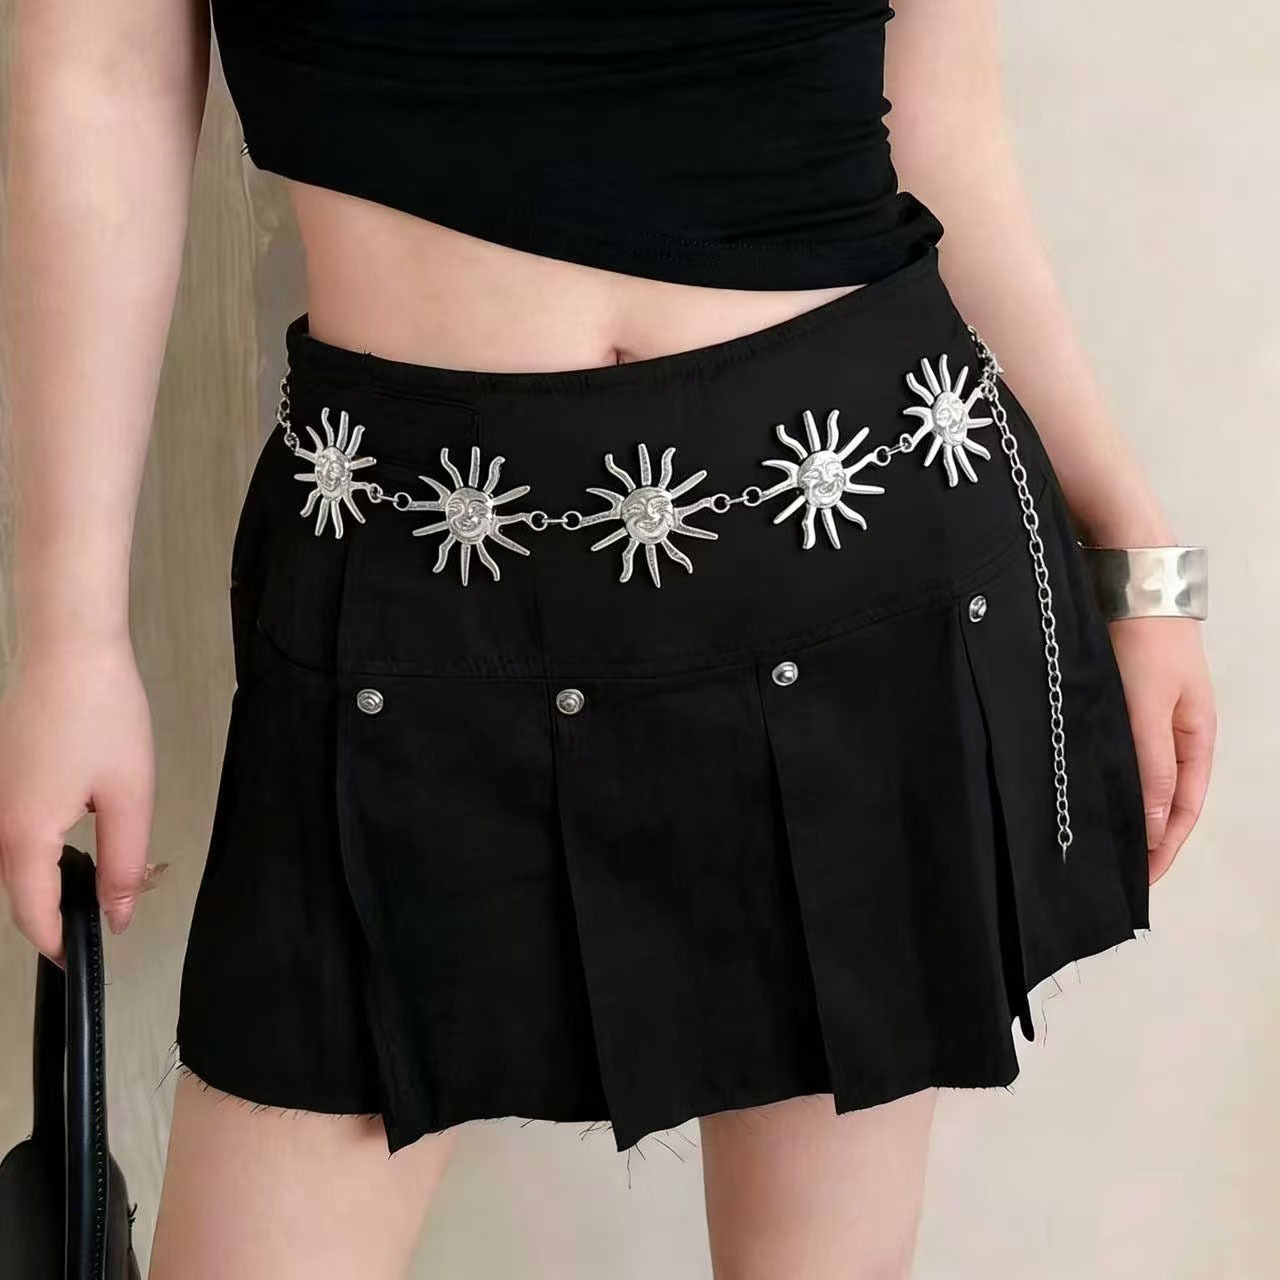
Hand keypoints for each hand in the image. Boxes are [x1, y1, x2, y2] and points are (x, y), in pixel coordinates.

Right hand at [0, 636, 153, 959]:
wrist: (70, 649)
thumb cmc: (101, 713)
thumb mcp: (129, 796)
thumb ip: (123, 863)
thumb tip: (116, 914)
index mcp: (25, 833)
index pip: (31, 913)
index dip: (56, 944)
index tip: (79, 961)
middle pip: (20, 890)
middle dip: (59, 911)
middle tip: (108, 913)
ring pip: (18, 859)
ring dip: (54, 878)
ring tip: (105, 877)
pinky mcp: (6, 774)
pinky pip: (19, 829)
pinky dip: (45, 846)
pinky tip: (83, 835)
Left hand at [1108, 618, 1214, 883]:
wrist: (1127, 580)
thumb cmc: (1146, 641)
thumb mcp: (1150, 709)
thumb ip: (1152, 764)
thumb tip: (1158, 824)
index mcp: (1196, 737)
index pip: (1186, 808)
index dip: (1166, 846)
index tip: (1142, 879)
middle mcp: (1175, 731)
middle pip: (1165, 797)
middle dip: (1146, 835)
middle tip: (1115, 869)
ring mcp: (1148, 716)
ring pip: (1140, 775)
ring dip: (1125, 806)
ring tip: (1098, 837)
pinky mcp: (1121, 700)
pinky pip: (1119, 750)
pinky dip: (1108, 775)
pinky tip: (1087, 787)